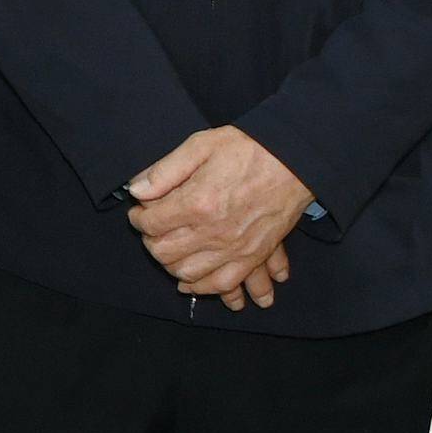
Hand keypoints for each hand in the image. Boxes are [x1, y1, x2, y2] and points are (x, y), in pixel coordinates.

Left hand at [129, 126, 306, 302]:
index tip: (139, 213)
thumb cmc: (249, 149)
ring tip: (170, 250)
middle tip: (152, 231)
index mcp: (197, 202)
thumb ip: (165, 170)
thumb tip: (136, 190)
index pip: (150, 224)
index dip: (138, 219)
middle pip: (163, 252)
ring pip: (187, 273)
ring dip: (171, 265)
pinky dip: (203, 287)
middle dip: (150, 242)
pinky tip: (191, 281)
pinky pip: (222, 284)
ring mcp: (233, 248)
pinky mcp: (251, 256)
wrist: (295, 161)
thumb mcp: (201, 145)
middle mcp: (213, 231)